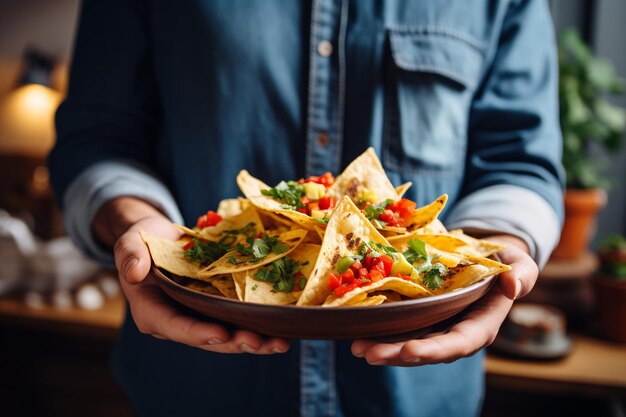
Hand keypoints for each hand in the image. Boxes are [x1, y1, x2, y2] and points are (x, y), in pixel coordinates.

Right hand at [94, 197, 289, 353]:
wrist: (157, 236)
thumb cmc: (141, 240)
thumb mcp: (129, 242)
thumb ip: (130, 256)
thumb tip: (133, 272)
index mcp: (152, 312)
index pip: (175, 327)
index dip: (198, 333)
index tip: (222, 334)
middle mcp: (176, 321)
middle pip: (207, 339)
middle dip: (235, 342)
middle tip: (262, 342)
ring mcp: (198, 316)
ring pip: (226, 336)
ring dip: (254, 341)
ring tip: (279, 343)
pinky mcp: (215, 308)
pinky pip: (236, 321)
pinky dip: (258, 326)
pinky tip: (281, 329)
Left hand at [351, 235, 536, 365]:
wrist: (484, 256)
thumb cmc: (503, 262)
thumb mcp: (519, 263)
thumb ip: (522, 274)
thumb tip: (512, 287)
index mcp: (480, 325)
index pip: (458, 343)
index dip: (434, 350)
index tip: (410, 351)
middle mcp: (454, 332)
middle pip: (425, 350)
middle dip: (397, 354)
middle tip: (369, 353)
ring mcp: (434, 327)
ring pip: (407, 342)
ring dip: (382, 347)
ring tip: (356, 347)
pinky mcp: (418, 317)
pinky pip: (398, 327)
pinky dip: (378, 331)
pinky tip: (355, 329)